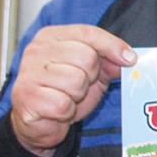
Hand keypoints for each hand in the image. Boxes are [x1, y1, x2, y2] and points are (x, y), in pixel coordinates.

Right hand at [9, 24, 135, 156]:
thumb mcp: (91, 72)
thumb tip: (128, 58)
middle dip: (90, 77)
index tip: (130, 59)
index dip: (112, 46)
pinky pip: (63, 104)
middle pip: (86, 57)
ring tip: (66, 97)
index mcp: (52, 37)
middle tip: (78, 86)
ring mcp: (29, 73)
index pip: (89, 33)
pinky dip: (66, 112)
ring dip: (77, 96)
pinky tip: (56, 110)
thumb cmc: (62, 92)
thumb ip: (108, 61)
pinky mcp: (26, 97)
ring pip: (75, 82)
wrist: (38, 122)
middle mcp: (37, 50)